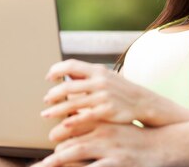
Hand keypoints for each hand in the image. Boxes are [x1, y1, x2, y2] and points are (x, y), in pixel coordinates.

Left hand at [37, 123, 162, 166]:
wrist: (163, 145)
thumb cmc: (137, 137)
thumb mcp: (117, 125)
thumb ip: (97, 122)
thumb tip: (75, 116)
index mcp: (103, 120)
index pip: (73, 123)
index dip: (58, 133)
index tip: (49, 140)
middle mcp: (104, 131)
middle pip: (70, 139)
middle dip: (53, 151)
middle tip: (41, 162)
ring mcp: (110, 147)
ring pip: (76, 152)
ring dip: (58, 160)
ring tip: (44, 166)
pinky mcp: (116, 163)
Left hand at [41, 60, 157, 141]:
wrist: (143, 102)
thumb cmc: (120, 90)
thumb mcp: (106, 77)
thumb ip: (86, 76)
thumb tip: (66, 74)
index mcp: (98, 70)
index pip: (71, 65)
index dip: (57, 70)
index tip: (48, 77)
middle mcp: (100, 81)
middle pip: (68, 86)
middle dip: (53, 94)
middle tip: (45, 99)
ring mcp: (104, 96)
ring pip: (73, 103)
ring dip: (56, 109)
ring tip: (46, 114)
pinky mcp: (107, 111)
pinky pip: (85, 116)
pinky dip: (73, 120)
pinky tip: (64, 124)